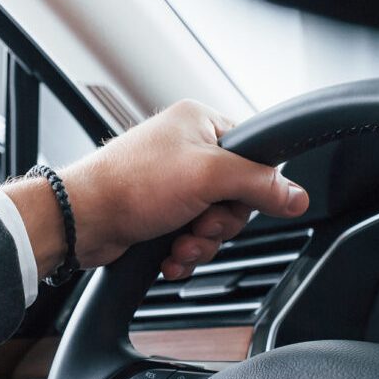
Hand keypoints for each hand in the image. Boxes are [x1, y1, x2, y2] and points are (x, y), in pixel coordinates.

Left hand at [4, 101, 308, 282]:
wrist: (82, 220)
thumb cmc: (129, 184)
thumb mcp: (208, 176)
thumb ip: (259, 183)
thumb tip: (296, 195)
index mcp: (201, 123)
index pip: (254, 155)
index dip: (251, 186)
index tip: (238, 201)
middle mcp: (187, 149)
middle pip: (237, 196)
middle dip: (219, 222)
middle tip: (199, 222)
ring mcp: (173, 183)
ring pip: (216, 222)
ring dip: (201, 241)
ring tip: (179, 243)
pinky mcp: (160, 213)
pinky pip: (192, 237)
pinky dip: (184, 251)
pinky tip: (169, 255)